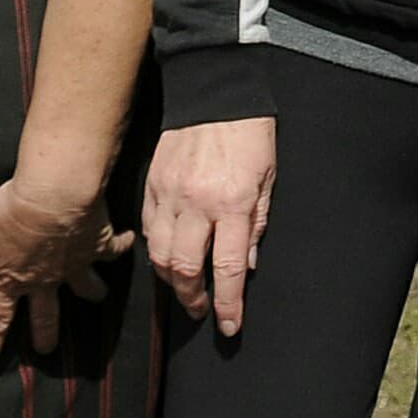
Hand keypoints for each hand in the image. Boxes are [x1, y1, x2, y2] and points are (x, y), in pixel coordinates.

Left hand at [0, 158, 124, 364]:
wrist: (54, 195)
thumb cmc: (9, 209)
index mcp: (12, 279)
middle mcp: (45, 280)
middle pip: (46, 316)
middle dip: (45, 335)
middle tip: (45, 349)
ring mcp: (75, 266)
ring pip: (87, 288)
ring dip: (93, 292)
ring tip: (98, 296)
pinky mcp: (98, 245)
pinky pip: (114, 250)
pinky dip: (122, 246)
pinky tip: (127, 243)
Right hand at [144, 117, 276, 334]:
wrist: (215, 90)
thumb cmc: (250, 133)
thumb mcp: (267, 178)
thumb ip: (256, 224)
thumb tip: (247, 266)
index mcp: (232, 203)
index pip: (228, 269)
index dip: (228, 304)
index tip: (230, 326)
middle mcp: (197, 203)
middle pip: (185, 269)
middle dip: (193, 299)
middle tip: (202, 310)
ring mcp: (169, 194)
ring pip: (159, 254)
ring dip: (171, 280)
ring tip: (185, 289)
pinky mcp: (152, 184)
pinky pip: (149, 229)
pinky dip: (156, 251)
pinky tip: (168, 257)